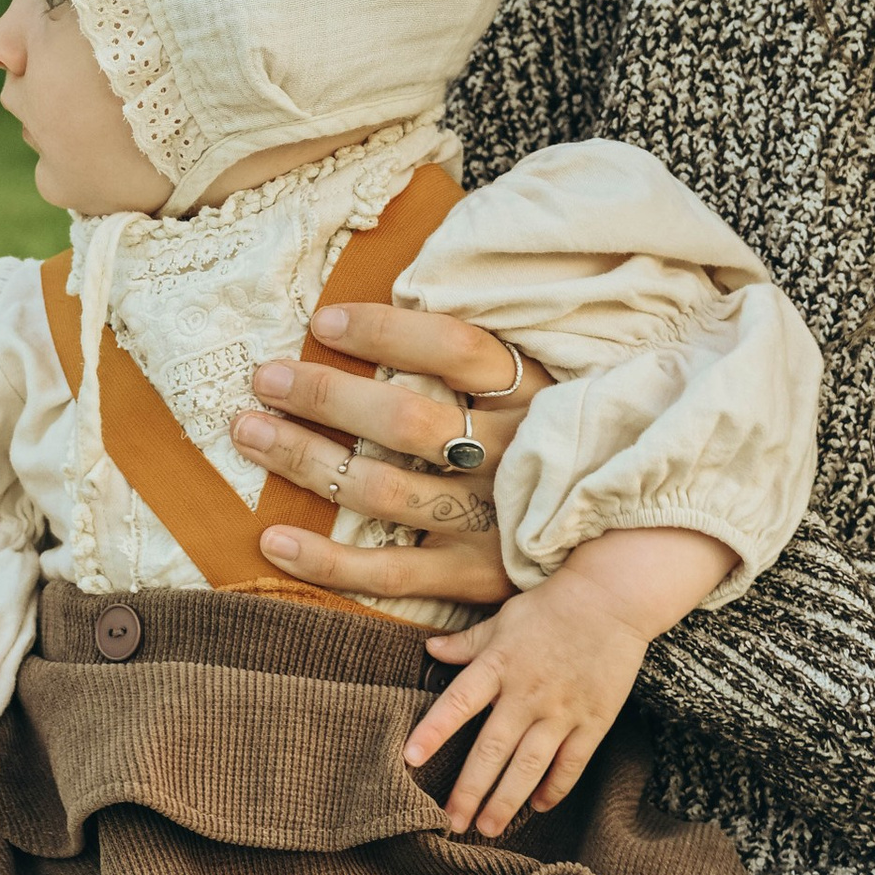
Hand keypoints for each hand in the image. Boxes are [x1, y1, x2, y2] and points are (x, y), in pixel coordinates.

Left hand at [232, 303, 547, 608]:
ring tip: (250, 433)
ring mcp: (490, 520)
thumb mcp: (545, 389)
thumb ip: (488, 359)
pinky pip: (389, 574)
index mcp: (532, 396)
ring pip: (383, 491)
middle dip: (325, 395)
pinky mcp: (475, 578)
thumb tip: (402, 295)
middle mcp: (509, 456)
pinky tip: (271, 539)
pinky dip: (326, 561)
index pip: (455, 348)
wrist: (624, 549)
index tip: (324, 321)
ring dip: (307, 461)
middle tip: (265, 379)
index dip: (385, 330)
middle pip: (405, 420)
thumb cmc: (557, 447)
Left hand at [409, 524, 736, 839]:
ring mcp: (562, 710)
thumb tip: (429, 649)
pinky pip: (570, 764)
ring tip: (488, 828)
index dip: (433, 730)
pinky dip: (554, 788)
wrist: (612, 599)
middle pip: (492, 749)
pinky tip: (538, 806)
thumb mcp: (504, 619)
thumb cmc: (551, 607)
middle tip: (451, 823)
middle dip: (470, 790)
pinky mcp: (593, 720)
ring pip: (530, 766)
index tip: (409, 758)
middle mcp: (527, 692)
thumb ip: (468, 643)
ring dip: (507, 801)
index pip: (458, 702)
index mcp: (499, 664)